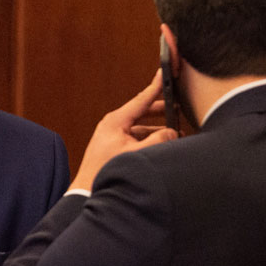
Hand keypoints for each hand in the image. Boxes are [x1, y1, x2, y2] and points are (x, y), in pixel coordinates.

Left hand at [69, 70, 178, 191]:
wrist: (86, 192)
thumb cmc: (106, 171)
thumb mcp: (136, 154)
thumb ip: (158, 141)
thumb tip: (173, 133)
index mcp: (116, 120)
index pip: (141, 100)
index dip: (156, 87)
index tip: (164, 74)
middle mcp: (113, 125)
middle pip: (142, 112)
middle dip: (161, 112)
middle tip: (178, 108)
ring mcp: (113, 136)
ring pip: (141, 128)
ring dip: (158, 131)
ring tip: (176, 135)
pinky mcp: (114, 148)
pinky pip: (136, 139)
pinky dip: (150, 141)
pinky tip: (162, 148)